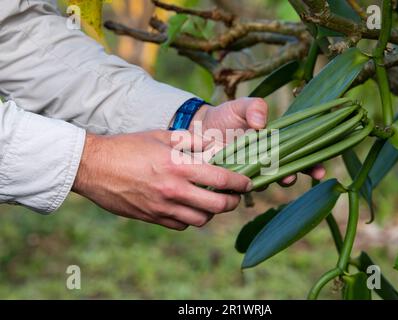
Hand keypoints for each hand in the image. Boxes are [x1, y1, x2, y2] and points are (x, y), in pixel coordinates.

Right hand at [72, 131, 251, 229]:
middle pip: (217, 206)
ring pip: (201, 220)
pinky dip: (191, 219)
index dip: (240, 183)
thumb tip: (215, 145)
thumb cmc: (128, 146)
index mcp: (179, 166)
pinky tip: (189, 208)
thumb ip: (191, 141)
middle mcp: (174, 190)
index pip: (221, 179)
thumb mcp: (161, 135)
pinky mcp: (152, 217)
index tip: (247, 182)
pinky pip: (180, 225)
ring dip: (212, 213)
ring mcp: (163, 207)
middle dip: (232, 202)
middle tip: (235, 196)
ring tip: (212, 202)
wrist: (94, 166)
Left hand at [190, 97, 325, 184]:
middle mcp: (267, 161)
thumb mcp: (241, 106)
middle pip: (287, 172)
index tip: (320, 172)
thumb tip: (261, 124)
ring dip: (265, 182)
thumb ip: (254, 107)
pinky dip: (243, 185)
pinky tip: (241, 183)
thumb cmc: (226, 116)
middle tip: (291, 177)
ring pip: (265, 182)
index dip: (313, 165)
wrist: (201, 129)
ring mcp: (251, 172)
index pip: (300, 155)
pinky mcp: (233, 180)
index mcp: (276, 143)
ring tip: (263, 177)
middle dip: (292, 176)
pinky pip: (242, 186)